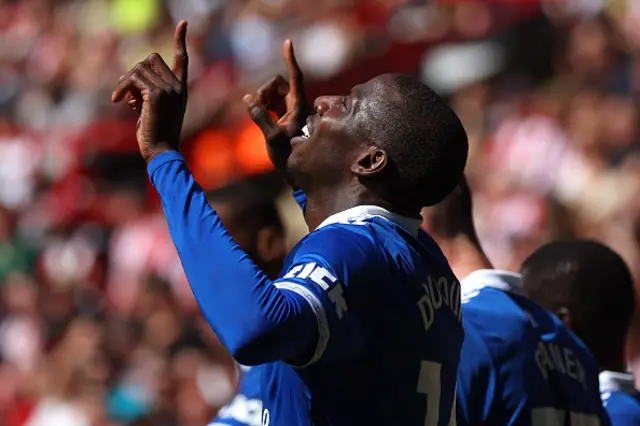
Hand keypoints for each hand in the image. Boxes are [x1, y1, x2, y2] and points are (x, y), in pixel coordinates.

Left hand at [112, 21, 188, 162]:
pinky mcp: (156, 94)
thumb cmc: (154, 134)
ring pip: (139, 67)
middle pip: (151, 58)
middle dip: (135, 70)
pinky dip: (122, 88)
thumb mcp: (150, 109)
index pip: (183, 59)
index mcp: (181, 89)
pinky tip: (118, 101)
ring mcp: (168, 89)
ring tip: (122, 99)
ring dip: (125, 81)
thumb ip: (143, 93)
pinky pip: (133, 79)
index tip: (183, 23)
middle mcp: (178, 87)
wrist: (160, 151)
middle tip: (126, 92)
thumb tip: (127, 82)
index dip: (181, 40)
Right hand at [243, 40, 307, 172]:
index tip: (287, 42)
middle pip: (279, 83)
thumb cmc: (287, 156)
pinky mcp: (283, 114)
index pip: (296, 78)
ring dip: (262, 97)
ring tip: (256, 112)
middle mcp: (297, 105)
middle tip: (257, 106)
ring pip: (273, 91)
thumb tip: (248, 99)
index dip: (291, 60)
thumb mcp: (272, 138)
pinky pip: (270, 100)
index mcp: (299, 107)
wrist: (295, 171)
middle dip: (265, 90)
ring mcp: (290, 109)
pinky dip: (261, 103)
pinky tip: (256, 113)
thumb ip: (260, 117)